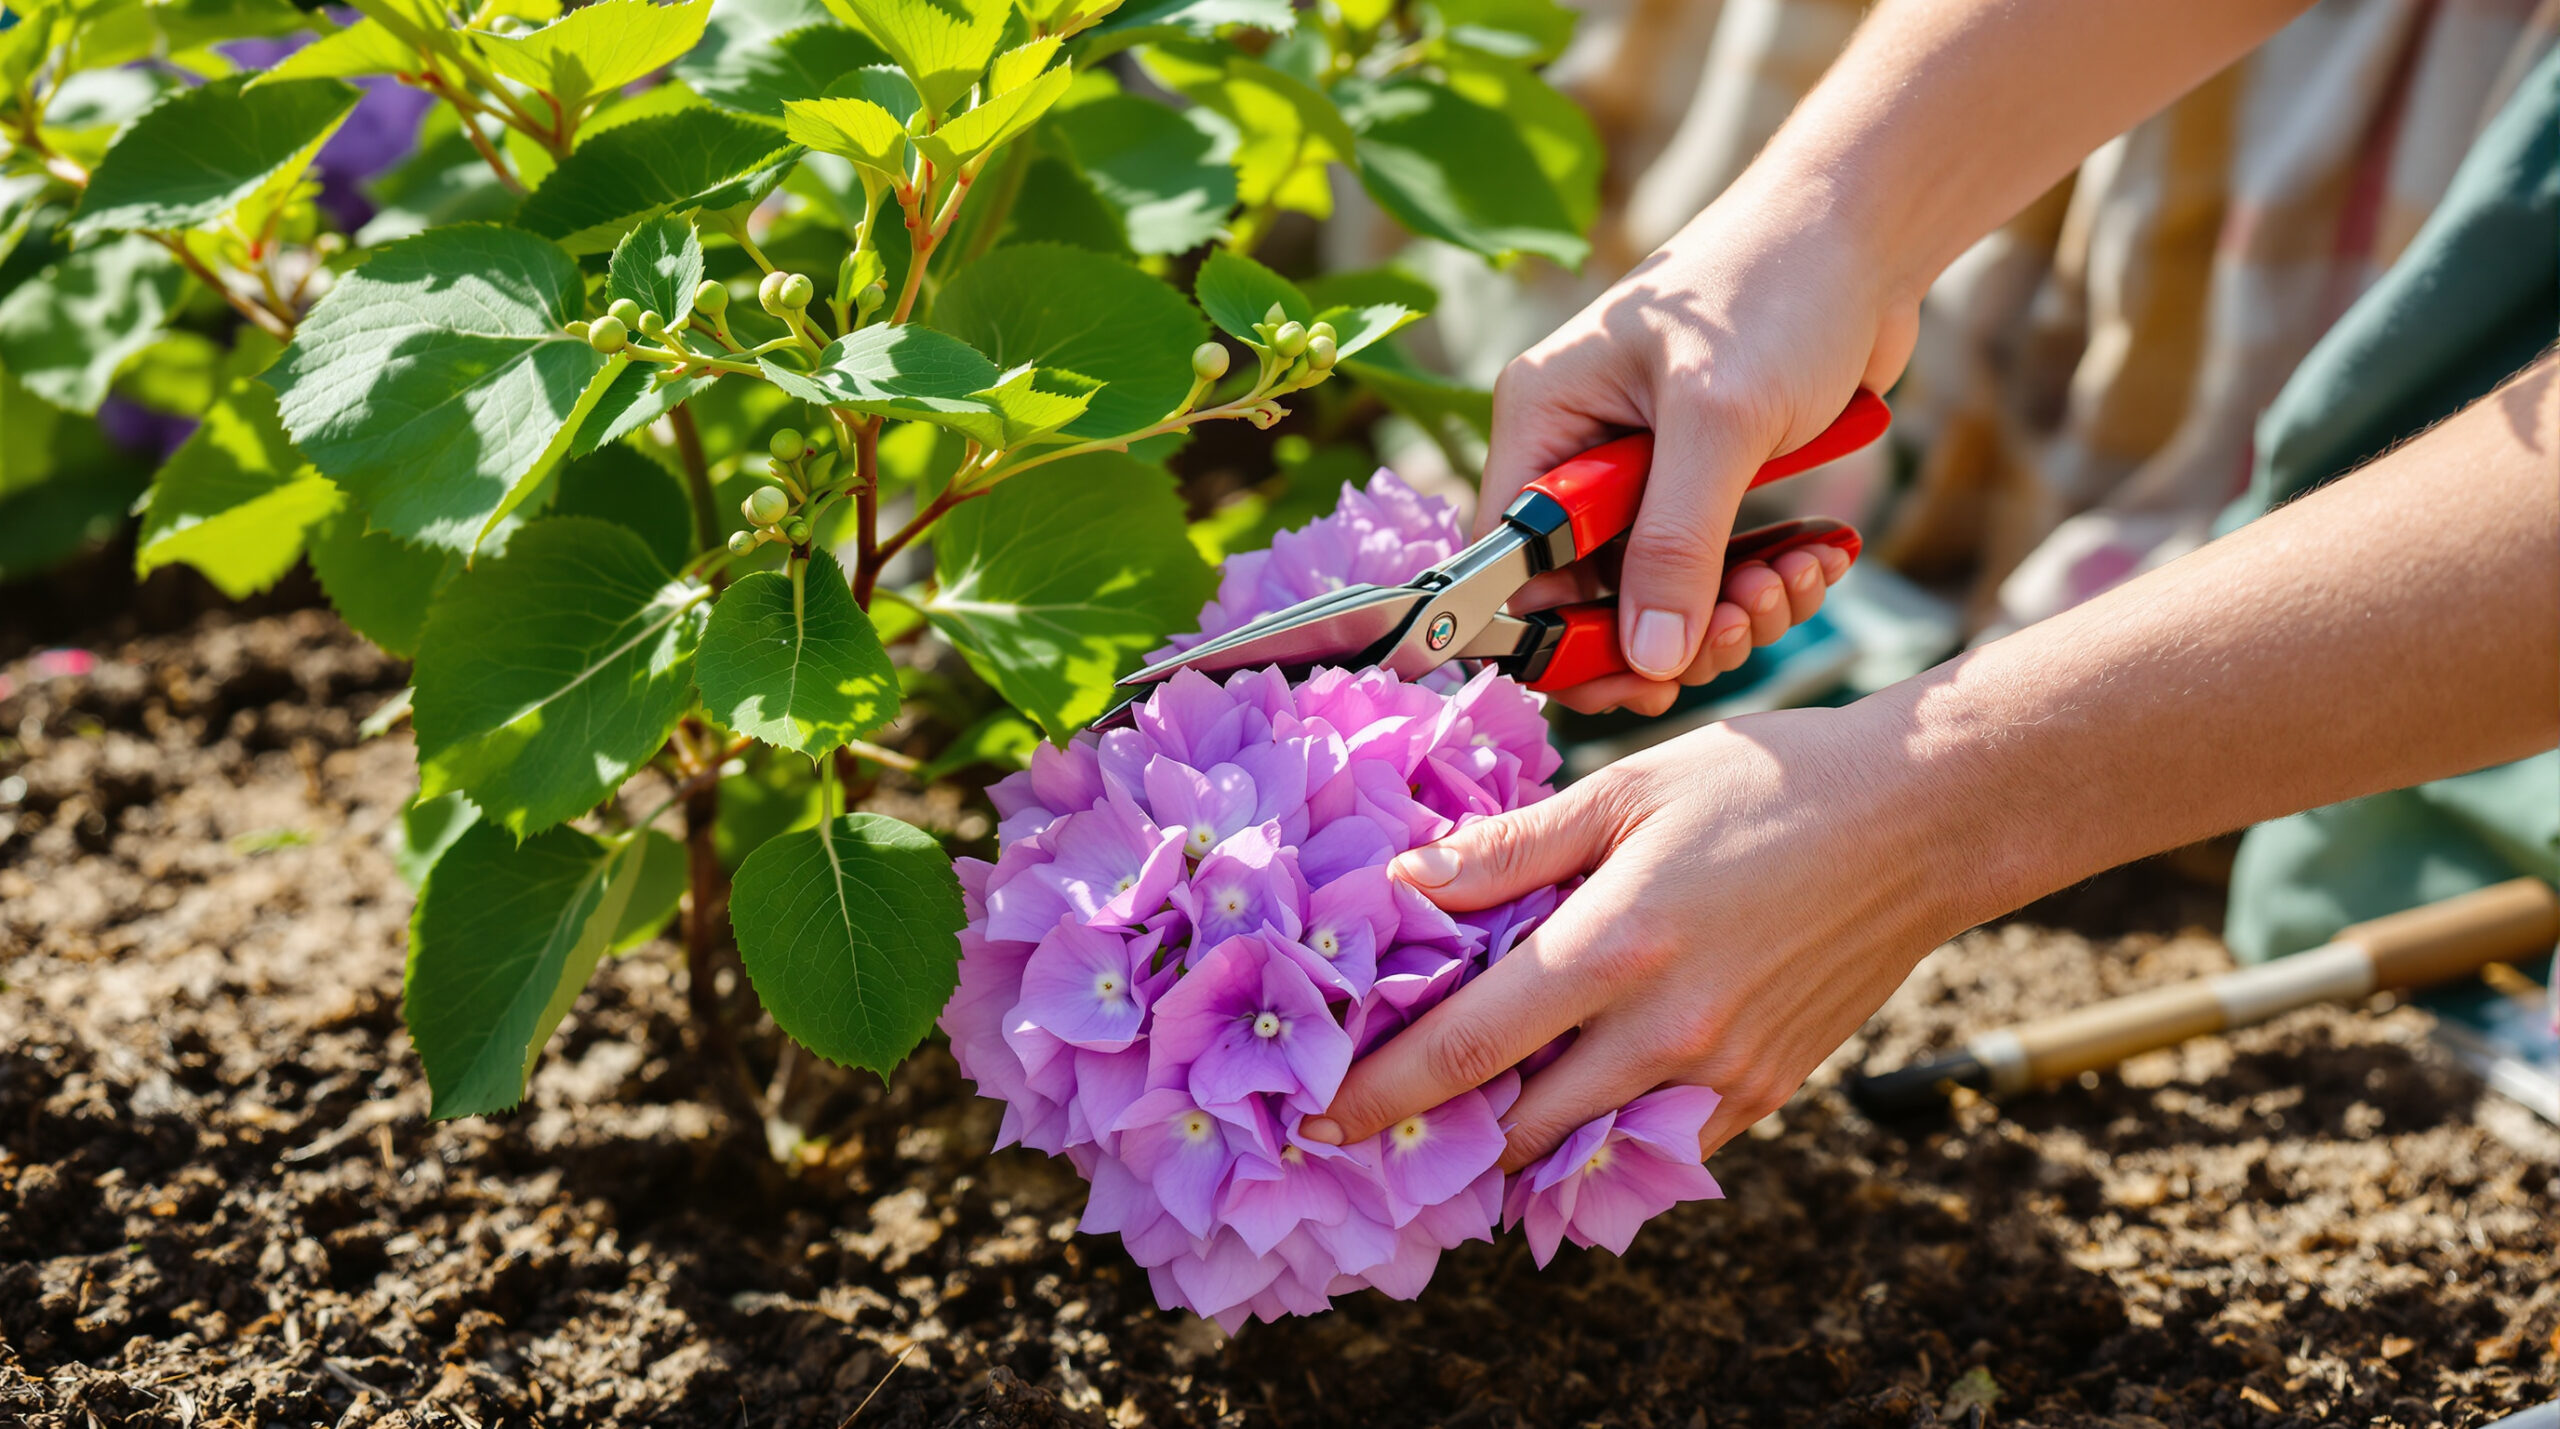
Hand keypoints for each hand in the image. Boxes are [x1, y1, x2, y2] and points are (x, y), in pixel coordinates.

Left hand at [1298, 702, 1965, 1165]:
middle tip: (1376, 1131)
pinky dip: (1603, 1146)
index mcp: (1614, 946)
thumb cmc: (1767, 783)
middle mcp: (1664, 1030)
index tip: (1318, 1119)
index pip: (1467, 1048)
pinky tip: (1566, 1117)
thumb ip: (1514, 848)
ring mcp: (1720, 1073)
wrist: (1920, 822)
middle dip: (1438, 1142)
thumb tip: (1408, 882)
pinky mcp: (1766, 1092)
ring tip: (1456, 1136)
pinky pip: (1660, 1149)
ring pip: (1585, 1153)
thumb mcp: (1630, 787)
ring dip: (1514, 1155)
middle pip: (1516, 1130)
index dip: (1381, 1091)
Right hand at [1485, 172, 1919, 715]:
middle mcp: (1577, 452)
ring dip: (1730, 614)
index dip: (1561, 637)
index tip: (1641, 676)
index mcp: (1543, 421)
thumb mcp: (1720, 422)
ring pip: (1657, 599)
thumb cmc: (1776, 289)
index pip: (1509, 566)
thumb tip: (1645, 661)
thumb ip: (1675, 545)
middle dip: (1667, 632)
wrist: (1866, 230)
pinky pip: (1713, 575)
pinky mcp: (1705, 485)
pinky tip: (1816, 558)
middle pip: (1586, 599)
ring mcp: (1643, 473)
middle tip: (1742, 626)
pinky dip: (1764, 585)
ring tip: (1795, 582)